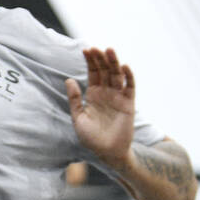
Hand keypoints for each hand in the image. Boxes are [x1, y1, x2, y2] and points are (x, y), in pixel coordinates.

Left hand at [65, 47, 135, 168]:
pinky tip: (124, 67)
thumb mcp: (78, 117)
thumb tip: (69, 79)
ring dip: (114, 63)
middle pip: (105, 71)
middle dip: (100, 59)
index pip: (93, 73)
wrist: (106, 152)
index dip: (90, 61)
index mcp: (93, 95)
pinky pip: (130, 87)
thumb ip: (74, 99)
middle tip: (96, 48)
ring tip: (109, 51)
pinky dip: (128, 77)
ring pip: (117, 76)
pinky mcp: (129, 104)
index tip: (86, 49)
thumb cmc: (90, 137)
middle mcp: (106, 93)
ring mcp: (118, 97)